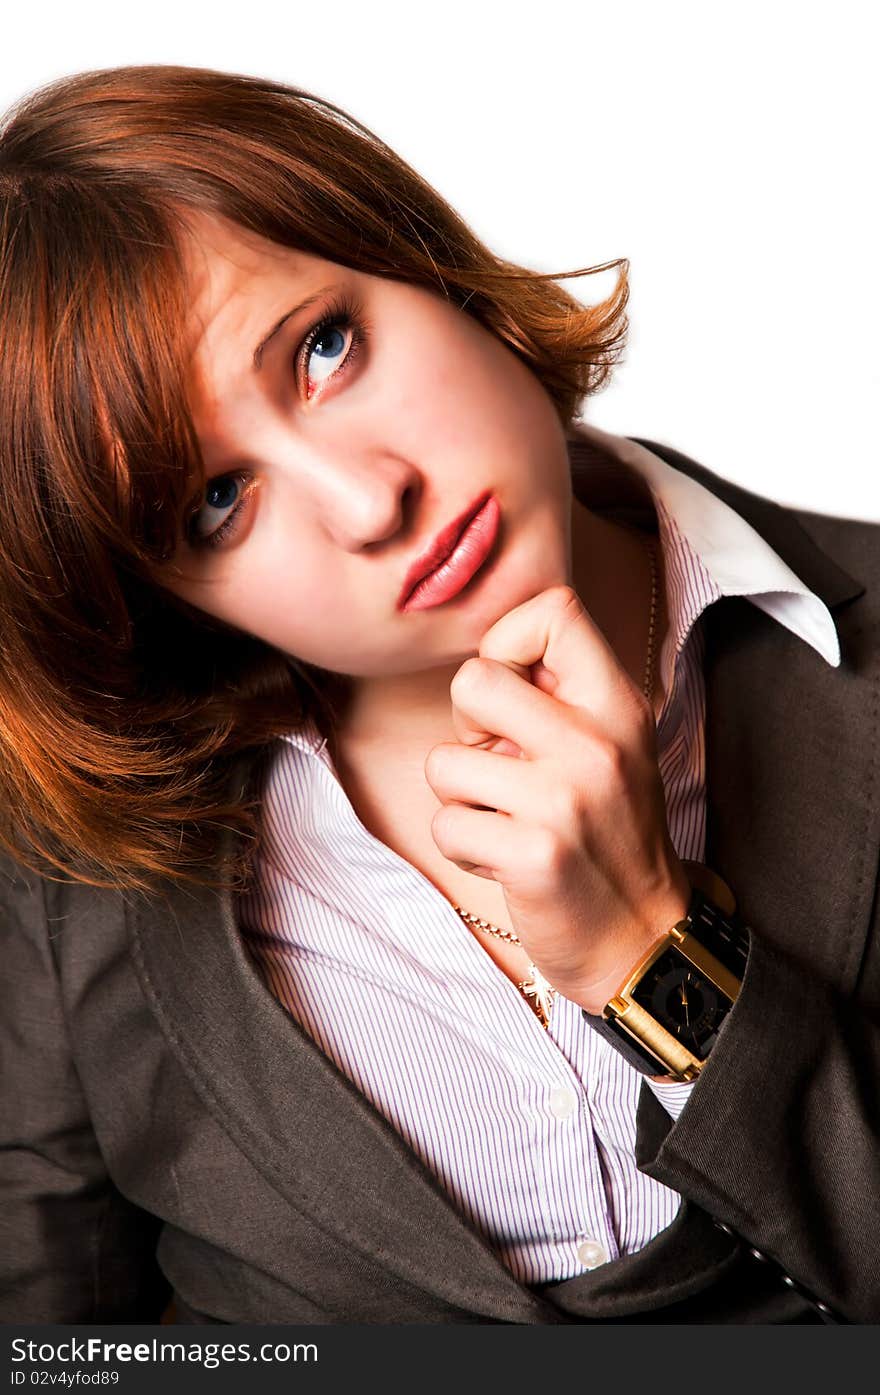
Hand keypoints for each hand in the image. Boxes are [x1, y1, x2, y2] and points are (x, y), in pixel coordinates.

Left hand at [424, 585, 690, 1014]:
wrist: (641, 942)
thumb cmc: (610, 838)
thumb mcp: (611, 750)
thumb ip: (560, 698)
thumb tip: (487, 656)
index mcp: (618, 707)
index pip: (553, 611)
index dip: (507, 645)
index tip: (515, 697)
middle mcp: (596, 744)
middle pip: (474, 679)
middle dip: (467, 727)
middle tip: (500, 766)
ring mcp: (564, 800)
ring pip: (444, 763)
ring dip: (462, 798)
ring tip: (507, 820)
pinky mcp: (533, 854)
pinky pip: (445, 824)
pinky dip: (463, 847)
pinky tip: (504, 859)